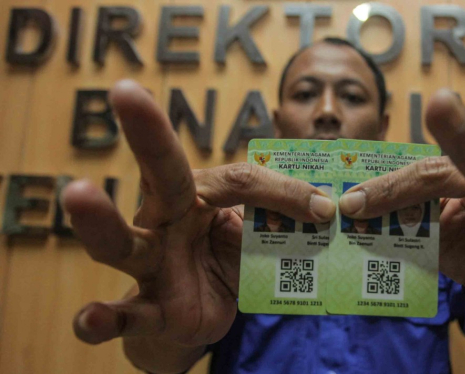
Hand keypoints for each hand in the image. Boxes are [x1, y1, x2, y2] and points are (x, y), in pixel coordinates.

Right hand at [64, 80, 334, 346]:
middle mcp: (165, 219)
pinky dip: (101, 318)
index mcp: (198, 194)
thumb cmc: (224, 258)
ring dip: (100, 222)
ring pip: (123, 243)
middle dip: (145, 135)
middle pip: (159, 176)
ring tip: (77, 195)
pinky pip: (124, 315)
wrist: (198, 312)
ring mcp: (151, 263)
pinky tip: (89, 319)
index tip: (323, 208)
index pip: (239, 179)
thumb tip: (327, 208)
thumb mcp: (255, 235)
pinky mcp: (148, 308)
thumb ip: (281, 218)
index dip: (281, 191)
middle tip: (126, 93)